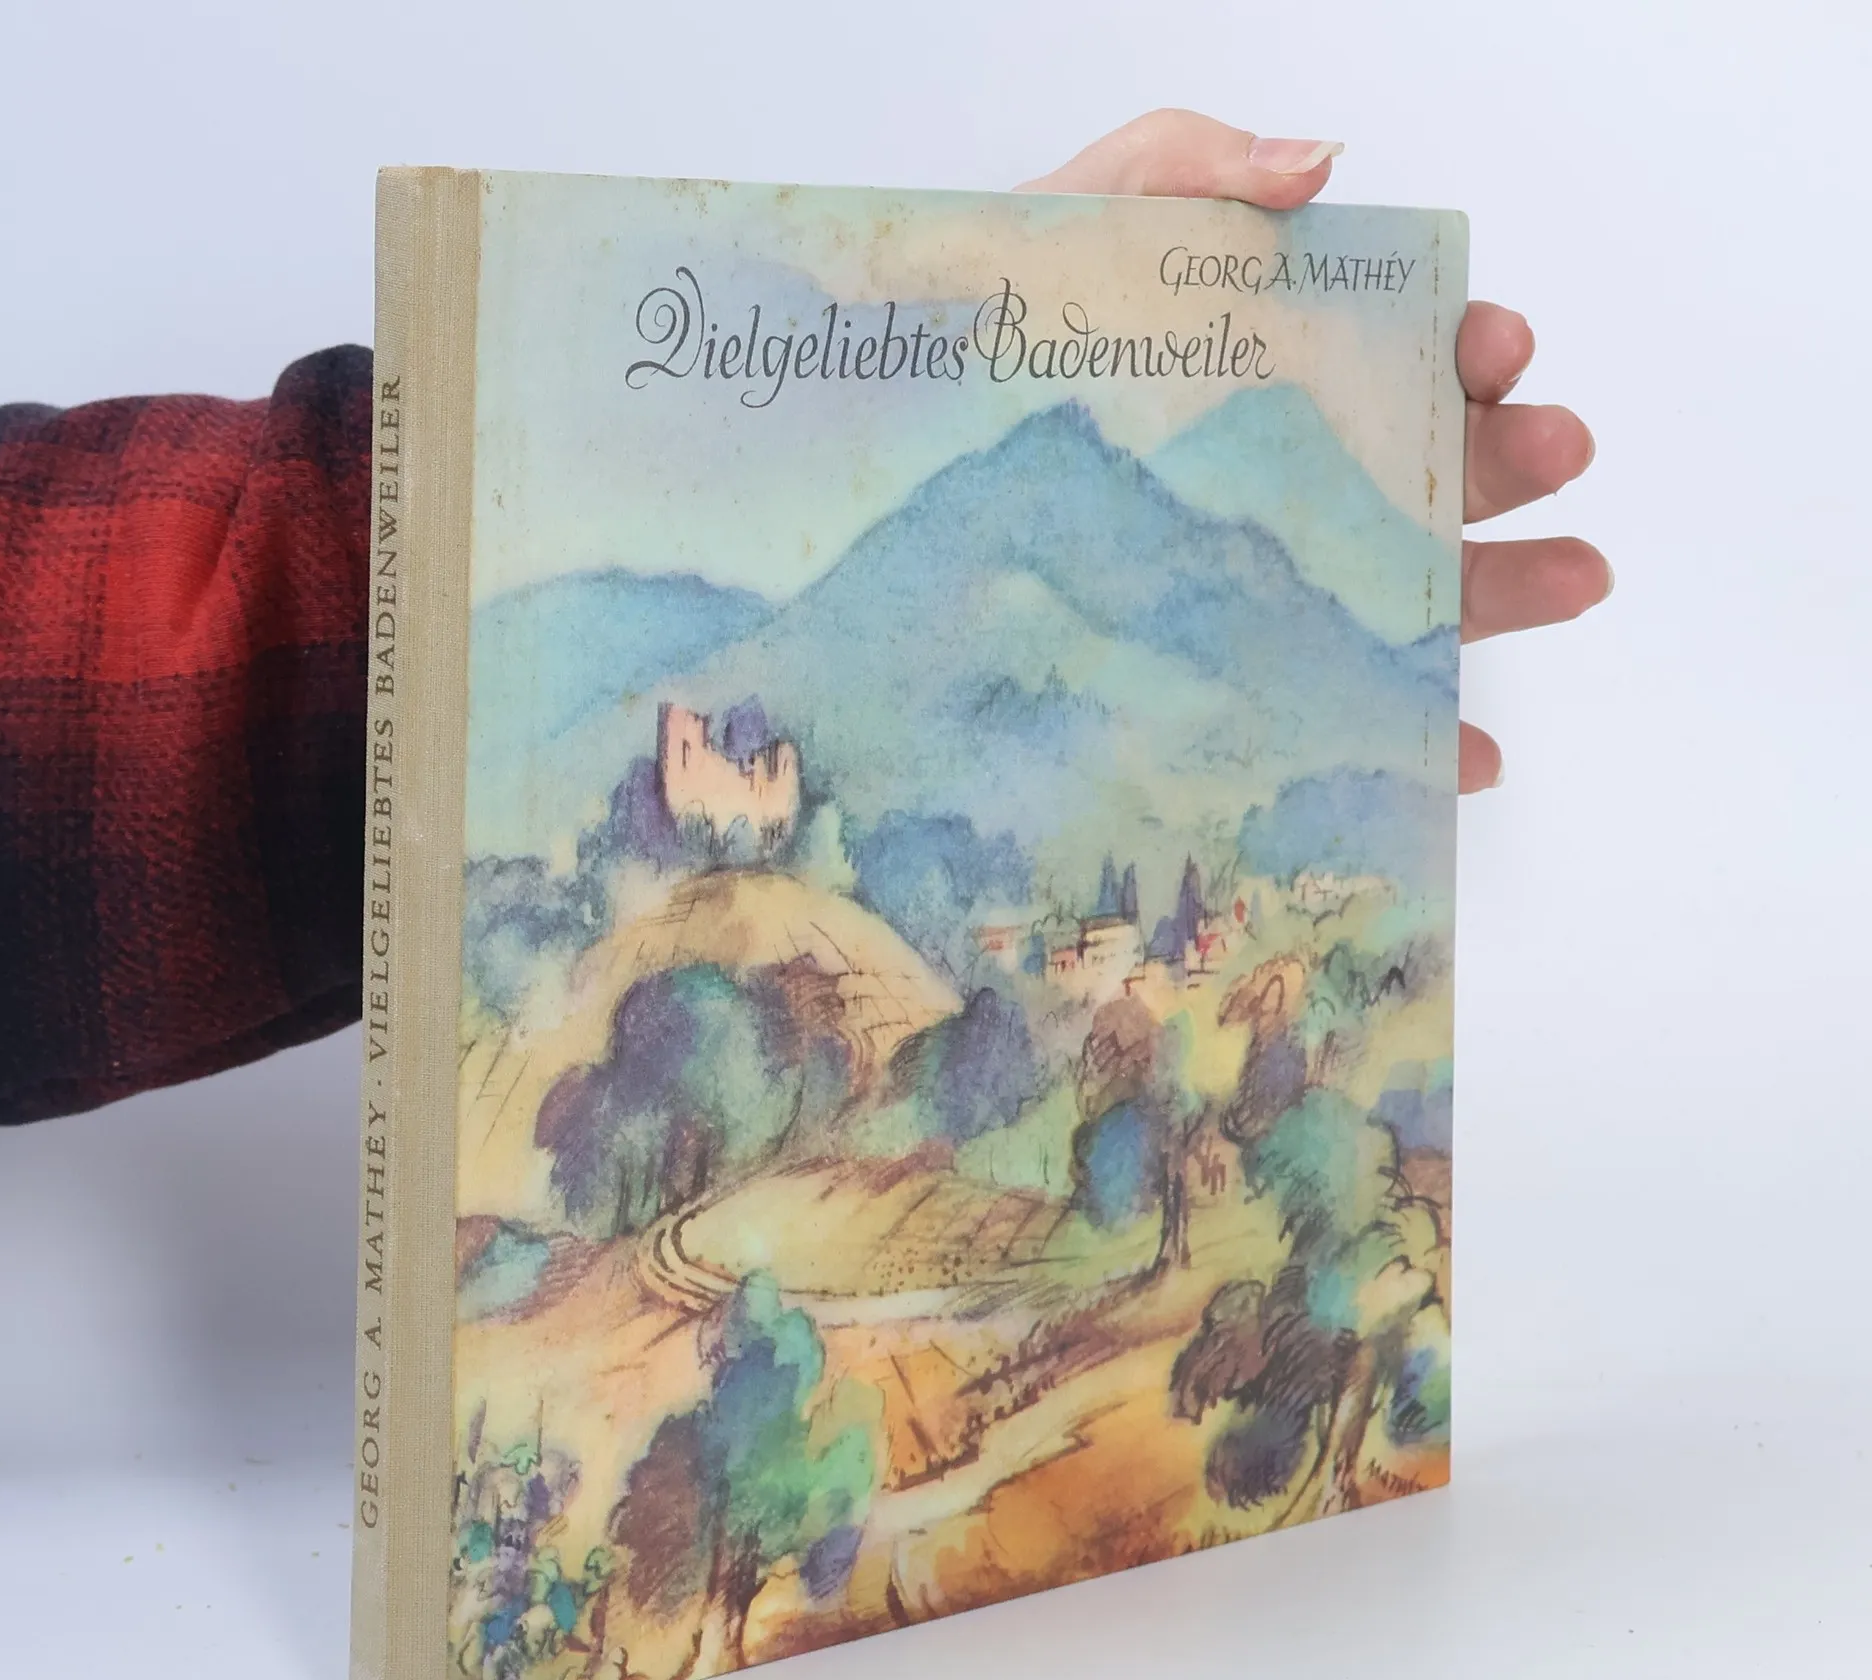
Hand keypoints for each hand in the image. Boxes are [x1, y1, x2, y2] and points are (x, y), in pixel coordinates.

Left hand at [1020, 110, 1606, 794]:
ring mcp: (1258, 590)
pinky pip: (1336, 719)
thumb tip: (1320, 165)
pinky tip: (1463, 751)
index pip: (1393, 353)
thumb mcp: (1065, 226)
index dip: (1462, 344)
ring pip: (1411, 592)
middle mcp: (1278, 483)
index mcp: (1262, 372)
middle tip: (1553, 449)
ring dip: (1505, 589)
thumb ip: (1184, 170)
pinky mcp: (1223, 690)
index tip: (1492, 345)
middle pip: (1425, 470)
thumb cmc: (968, 361)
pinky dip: (1413, 739)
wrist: (864, 502)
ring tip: (1576, 578)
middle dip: (1507, 458)